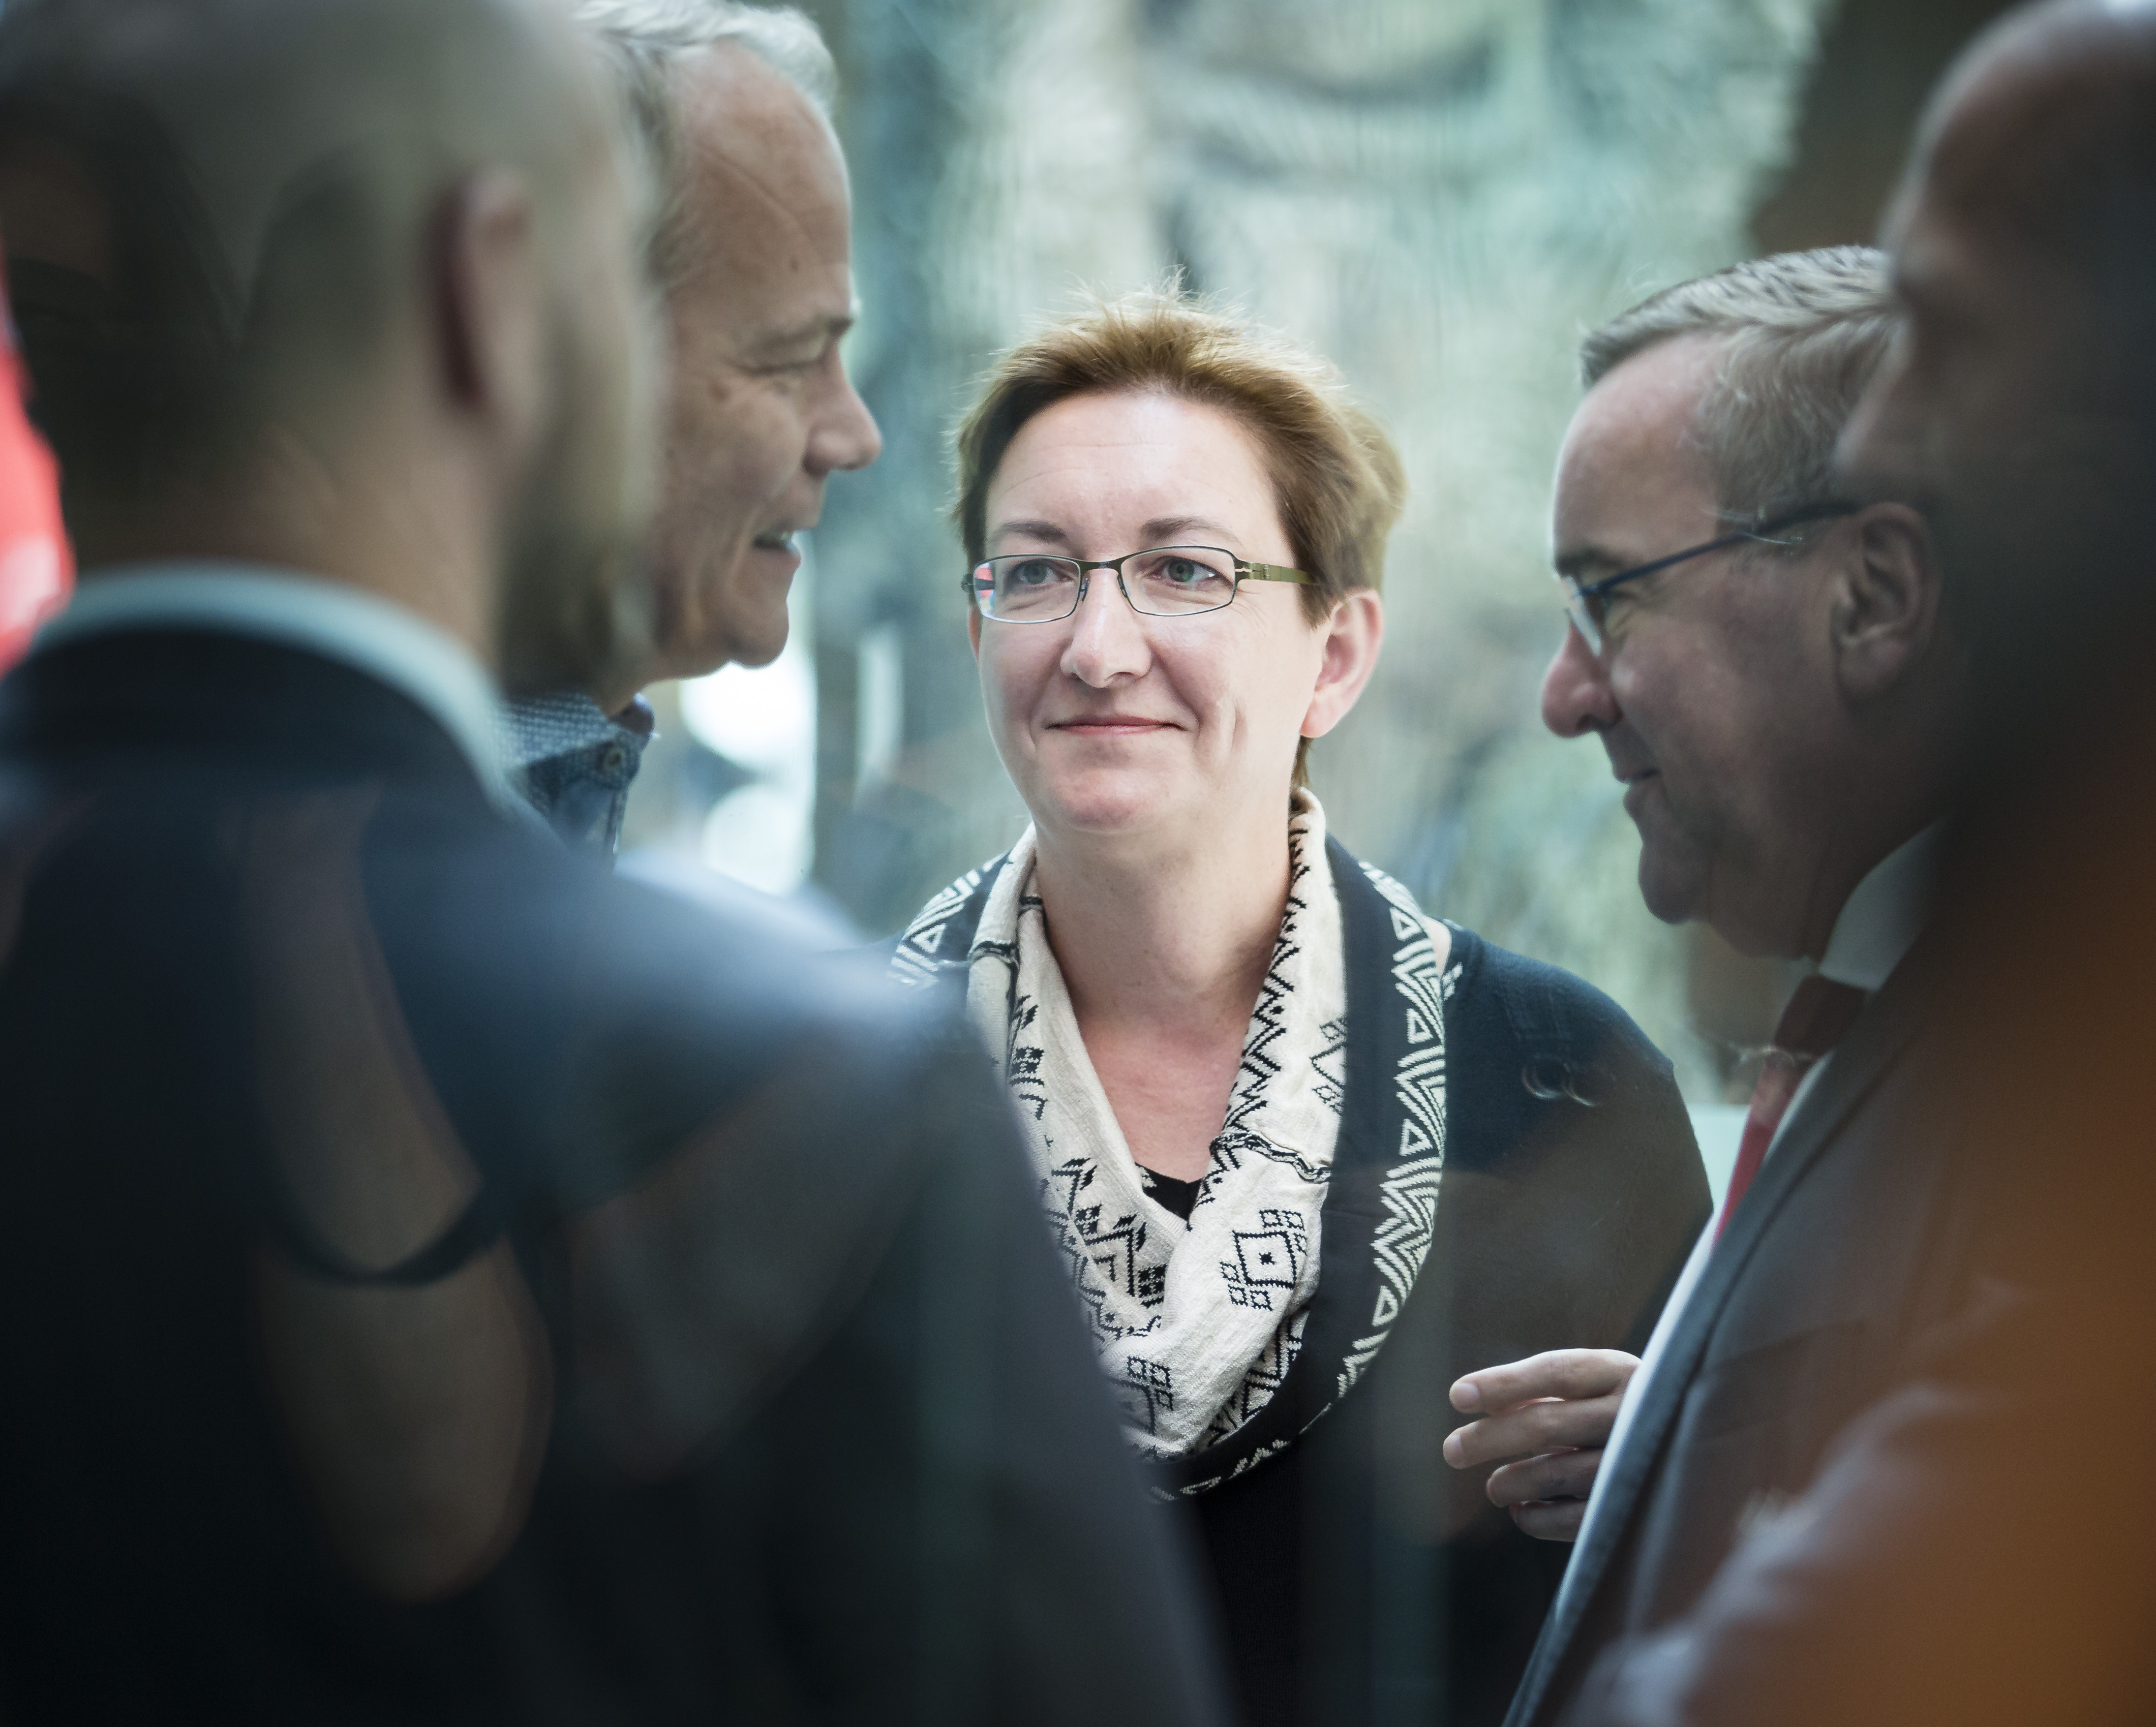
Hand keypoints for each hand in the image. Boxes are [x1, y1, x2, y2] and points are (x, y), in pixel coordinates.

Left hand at [1443, 1348, 1638, 1541]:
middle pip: (1547, 1423)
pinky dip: (1536, 1518)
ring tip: (1492, 1488)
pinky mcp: (1639, 1509)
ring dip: (1511, 1481)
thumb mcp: (1602, 1386)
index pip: (1555, 1372)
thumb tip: (1483, 1404)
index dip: (1503, 1383)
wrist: (1714, 1460)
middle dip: (1490, 1438)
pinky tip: (1521, 1511)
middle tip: (1451, 1451)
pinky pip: (1573, 1519)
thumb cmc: (1633, 1412)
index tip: (1456, 1395)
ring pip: (1556, 1472)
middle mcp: (1634, 1413)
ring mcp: (1639, 1463)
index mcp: (1622, 1372)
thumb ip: (1552, 1390)